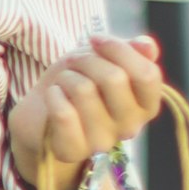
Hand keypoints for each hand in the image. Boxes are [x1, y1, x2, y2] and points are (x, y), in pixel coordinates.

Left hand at [6, 33, 166, 189]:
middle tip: (73, 62)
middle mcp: (130, 127)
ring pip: (84, 90)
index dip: (119, 49)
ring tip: (63, 82)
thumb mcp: (105, 59)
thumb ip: (131, 51)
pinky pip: (63, 112)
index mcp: (146, 105)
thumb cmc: (79, 82)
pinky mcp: (73, 150)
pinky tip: (53, 96)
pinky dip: (53, 95)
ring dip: (66, 77)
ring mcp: (103, 141)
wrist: (41, 114)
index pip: (147, 74)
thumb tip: (148, 46)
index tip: (96, 39)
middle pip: (114, 78)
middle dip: (86, 59)